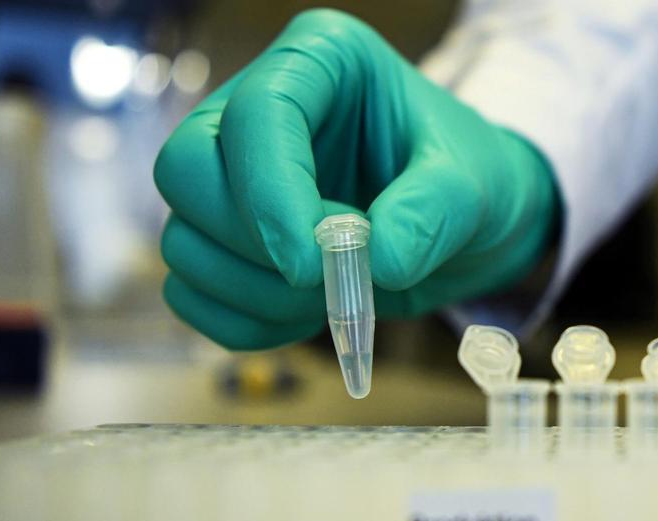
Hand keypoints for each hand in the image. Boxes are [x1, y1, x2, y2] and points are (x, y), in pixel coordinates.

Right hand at [153, 9, 557, 349]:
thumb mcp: (475, 186)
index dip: (270, 194)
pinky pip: (192, 294)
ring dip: (255, 292)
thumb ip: (434, 214)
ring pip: (182, 240)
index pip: (254, 114)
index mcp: (318, 60)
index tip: (312, 262)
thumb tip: (377, 260)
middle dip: (251, 242)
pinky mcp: (227, 240)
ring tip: (337, 295)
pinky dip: (245, 322)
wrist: (472, 227)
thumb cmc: (473, 180)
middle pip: (184, 170)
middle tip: (327, 276)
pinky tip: (307, 318)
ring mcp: (232, 178)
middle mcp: (255, 110)